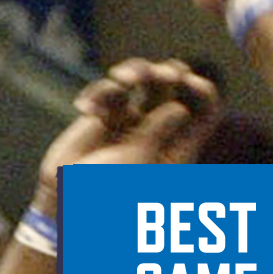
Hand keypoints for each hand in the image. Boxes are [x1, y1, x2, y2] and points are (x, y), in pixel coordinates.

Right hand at [33, 58, 218, 218]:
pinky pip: (109, 90)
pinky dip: (98, 93)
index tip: (188, 82)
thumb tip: (179, 107)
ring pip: (141, 80)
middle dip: (165, 74)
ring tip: (120, 79)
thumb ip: (157, 130)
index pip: (203, 111)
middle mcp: (158, 129)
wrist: (69, 201)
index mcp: (178, 145)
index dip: (201, 91)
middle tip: (157, 75)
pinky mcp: (105, 115)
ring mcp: (132, 120)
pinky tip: (85, 109)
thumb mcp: (139, 159)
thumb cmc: (109, 190)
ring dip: (133, 72)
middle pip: (174, 88)